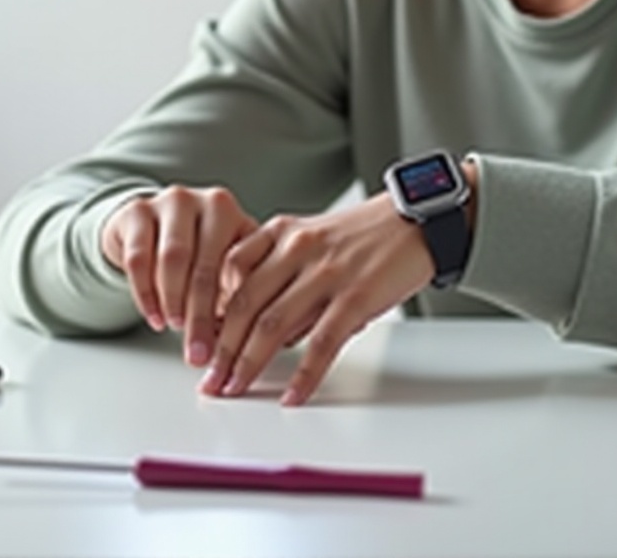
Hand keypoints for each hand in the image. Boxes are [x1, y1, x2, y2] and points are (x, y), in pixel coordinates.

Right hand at [101, 186, 258, 368]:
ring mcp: (173, 201)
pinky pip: (139, 257)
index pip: (239, 266)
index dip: (236, 310)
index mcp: (241, 217)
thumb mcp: (227, 264)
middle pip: (206, 265)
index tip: (232, 345)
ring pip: (173, 258)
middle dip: (201, 316)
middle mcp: (210, 202)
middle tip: (199, 353)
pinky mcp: (137, 210)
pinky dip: (146, 293)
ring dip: (174, 301)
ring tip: (175, 328)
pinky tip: (154, 316)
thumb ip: (238, 294)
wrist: (152, 224)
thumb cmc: (201, 251)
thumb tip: (251, 343)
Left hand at [199, 192, 434, 405]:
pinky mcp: (356, 298)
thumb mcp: (311, 238)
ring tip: (235, 388)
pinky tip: (291, 395)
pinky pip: (321, 344)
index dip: (209, 312)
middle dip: (221, 348)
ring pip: (273, 325)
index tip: (200, 342)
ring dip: (249, 364)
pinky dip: (303, 375)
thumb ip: (282, 275)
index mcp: (281, 232)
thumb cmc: (362, 236)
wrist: (415, 221)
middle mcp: (298, 249)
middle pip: (244, 304)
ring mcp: (327, 274)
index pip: (229, 272)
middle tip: (209, 378)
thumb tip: (263, 332)